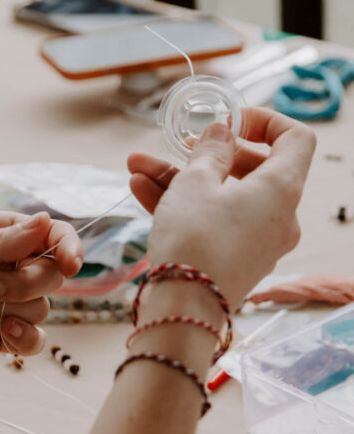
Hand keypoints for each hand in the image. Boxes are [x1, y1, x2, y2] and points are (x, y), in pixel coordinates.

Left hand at [0, 211, 81, 360]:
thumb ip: (1, 243)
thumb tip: (47, 220)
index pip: (50, 235)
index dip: (67, 246)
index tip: (70, 261)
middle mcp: (3, 266)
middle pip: (51, 274)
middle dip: (25, 281)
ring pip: (41, 307)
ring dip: (8, 307)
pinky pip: (31, 339)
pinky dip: (24, 339)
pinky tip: (1, 334)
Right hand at [127, 108, 315, 309]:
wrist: (183, 312)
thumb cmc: (194, 241)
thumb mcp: (195, 183)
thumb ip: (210, 151)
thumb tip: (222, 133)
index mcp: (281, 189)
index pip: (296, 139)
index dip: (265, 120)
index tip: (229, 120)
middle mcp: (278, 216)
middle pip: (253, 168)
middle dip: (208, 152)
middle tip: (179, 144)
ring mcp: (258, 241)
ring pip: (223, 196)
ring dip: (181, 178)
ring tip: (137, 166)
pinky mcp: (235, 260)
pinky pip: (214, 222)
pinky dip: (184, 205)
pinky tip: (141, 190)